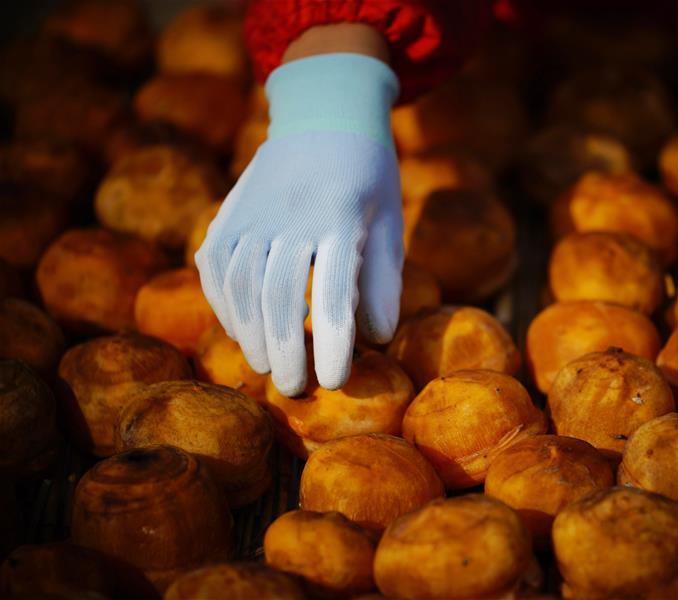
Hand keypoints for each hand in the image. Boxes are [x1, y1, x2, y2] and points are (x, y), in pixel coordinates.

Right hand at [195, 52, 401, 394]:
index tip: (334, 382)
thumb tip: (376, 339)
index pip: (333, 294)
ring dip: (250, 335)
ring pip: (240, 285)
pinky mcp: (229, 212)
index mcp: (341, 216)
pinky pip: (216, 266)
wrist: (323, 113)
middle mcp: (291, 214)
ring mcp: (253, 211)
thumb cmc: (367, 176)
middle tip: (294, 389)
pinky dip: (224, 305)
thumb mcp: (389, 220)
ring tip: (266, 369)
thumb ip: (383, 280)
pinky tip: (241, 332)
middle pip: (279, 297)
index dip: (332, 345)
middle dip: (285, 351)